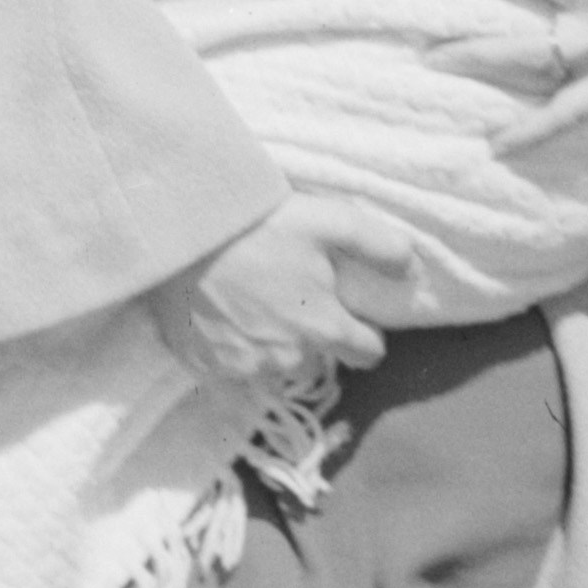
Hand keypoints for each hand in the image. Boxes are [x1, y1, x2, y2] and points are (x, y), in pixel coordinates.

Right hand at [146, 194, 419, 386]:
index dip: (360, 331)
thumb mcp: (325, 220)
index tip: (341, 310)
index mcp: (325, 329)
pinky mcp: (204, 366)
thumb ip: (378, 246)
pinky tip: (216, 312)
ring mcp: (244, 367)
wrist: (175, 231)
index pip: (368, 353)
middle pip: (316, 356)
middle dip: (308, 332)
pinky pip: (228, 365)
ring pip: (272, 363)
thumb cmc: (255, 225)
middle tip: (283, 292)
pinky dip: (227, 345)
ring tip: (245, 299)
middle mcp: (290, 359)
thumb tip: (413, 270)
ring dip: (267, 340)